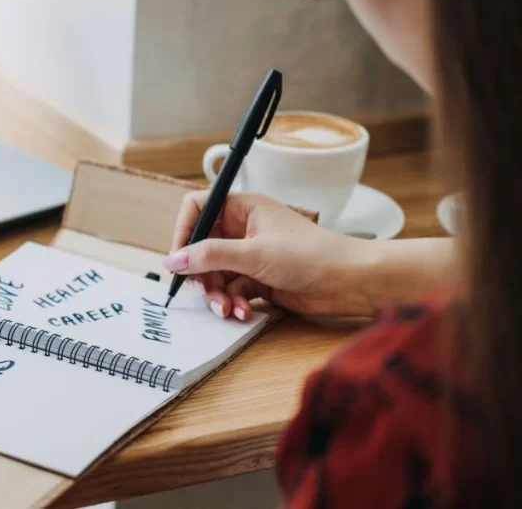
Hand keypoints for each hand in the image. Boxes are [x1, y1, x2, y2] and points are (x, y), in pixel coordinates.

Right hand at [164, 191, 374, 319]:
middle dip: (200, 273)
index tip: (178, 258)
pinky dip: (233, 303)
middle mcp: (244, 229)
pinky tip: (242, 312)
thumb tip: (172, 261)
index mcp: (243, 208)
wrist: (350, 282)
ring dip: (216, 294)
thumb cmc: (312, 254)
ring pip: (215, 274)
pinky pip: (232, 290)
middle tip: (202, 291)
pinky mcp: (258, 279)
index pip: (197, 208)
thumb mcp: (254, 253)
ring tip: (226, 309)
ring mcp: (251, 255)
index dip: (183, 232)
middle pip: (202, 248)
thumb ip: (210, 256)